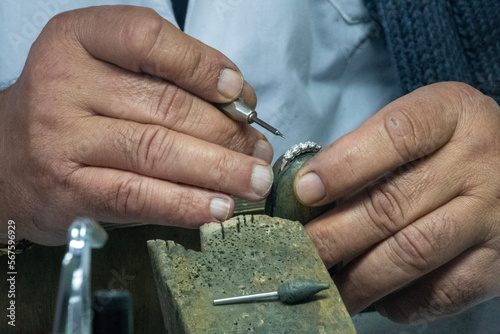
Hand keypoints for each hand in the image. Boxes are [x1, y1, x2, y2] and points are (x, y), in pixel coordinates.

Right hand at [0, 6, 273, 245]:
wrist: (6, 157)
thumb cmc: (71, 109)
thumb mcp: (106, 70)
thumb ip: (165, 76)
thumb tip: (238, 101)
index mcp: (78, 39)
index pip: (149, 39)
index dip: (204, 66)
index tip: (241, 93)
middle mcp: (64, 84)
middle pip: (165, 105)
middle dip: (226, 132)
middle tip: (259, 151)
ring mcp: (62, 139)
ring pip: (157, 151)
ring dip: (218, 170)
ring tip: (254, 182)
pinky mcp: (70, 190)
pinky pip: (139, 196)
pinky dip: (185, 204)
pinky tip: (218, 207)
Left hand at [294, 82, 499, 322]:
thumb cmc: (446, 144)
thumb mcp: (416, 123)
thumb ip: (367, 149)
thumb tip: (308, 194)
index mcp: (450, 115)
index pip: (395, 137)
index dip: (343, 166)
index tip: (304, 192)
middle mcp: (477, 163)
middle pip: (392, 203)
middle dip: (333, 234)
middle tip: (297, 250)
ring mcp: (492, 216)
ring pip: (412, 253)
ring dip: (357, 277)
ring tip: (321, 282)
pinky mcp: (497, 263)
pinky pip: (441, 291)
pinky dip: (399, 301)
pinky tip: (371, 298)